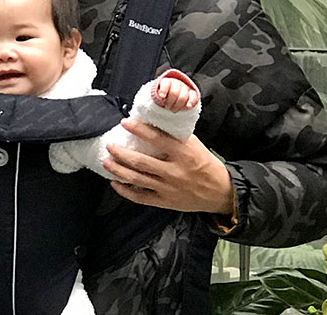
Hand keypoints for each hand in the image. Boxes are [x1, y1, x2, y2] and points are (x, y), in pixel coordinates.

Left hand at [103, 118, 233, 214]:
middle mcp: (174, 171)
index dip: (139, 130)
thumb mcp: (194, 145)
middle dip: (121, 153)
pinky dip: (125, 191)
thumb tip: (152, 123)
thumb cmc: (205, 164)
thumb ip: (175, 136)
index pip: (157, 139)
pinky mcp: (165, 202)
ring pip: (137, 179)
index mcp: (183, 153)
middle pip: (141, 162)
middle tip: (110, 145)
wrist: (220, 191)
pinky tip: (115, 183)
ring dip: (118, 170)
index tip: (125, 123)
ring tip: (107, 162)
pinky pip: (140, 197)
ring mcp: (168, 188)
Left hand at [153, 77, 198, 111]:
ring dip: (177, 105)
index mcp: (167, 81)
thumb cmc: (164, 95)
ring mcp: (185, 88)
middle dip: (169, 102)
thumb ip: (157, 95)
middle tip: (167, 107)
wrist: (174, 93)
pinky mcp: (192, 94)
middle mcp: (177, 83)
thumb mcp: (158, 93)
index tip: (161, 96)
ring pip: (183, 97)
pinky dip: (191, 102)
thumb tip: (155, 99)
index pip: (166, 84)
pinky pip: (193, 97)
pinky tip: (188, 106)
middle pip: (174, 93)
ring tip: (173, 110)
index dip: (163, 90)